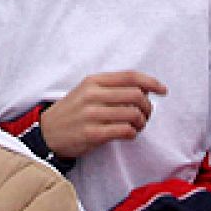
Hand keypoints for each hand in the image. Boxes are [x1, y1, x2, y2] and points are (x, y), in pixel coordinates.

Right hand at [40, 70, 166, 158]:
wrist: (48, 132)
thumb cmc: (73, 111)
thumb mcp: (87, 91)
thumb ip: (111, 88)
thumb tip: (143, 89)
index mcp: (94, 81)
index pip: (130, 76)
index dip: (151, 82)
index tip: (163, 90)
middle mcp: (93, 94)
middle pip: (136, 95)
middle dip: (148, 107)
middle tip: (146, 115)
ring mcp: (91, 114)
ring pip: (133, 114)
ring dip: (142, 122)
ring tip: (137, 126)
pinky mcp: (92, 133)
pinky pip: (124, 131)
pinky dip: (132, 133)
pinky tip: (128, 134)